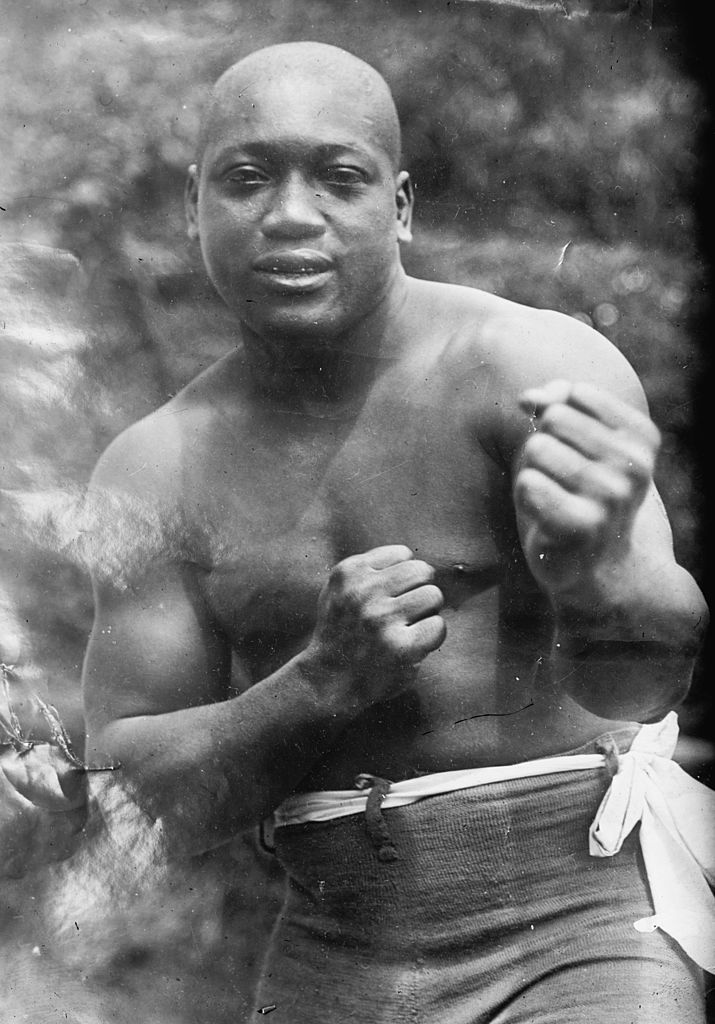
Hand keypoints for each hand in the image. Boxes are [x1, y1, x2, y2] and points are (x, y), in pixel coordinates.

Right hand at [304, 545, 445, 704]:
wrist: (326, 680)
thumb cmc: (342, 632)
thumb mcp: (340, 589)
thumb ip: (370, 569)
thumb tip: (414, 560)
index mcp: (349, 572)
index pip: (402, 554)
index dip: (403, 576)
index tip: (391, 594)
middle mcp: (363, 593)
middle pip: (422, 571)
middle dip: (420, 589)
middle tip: (407, 610)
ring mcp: (381, 620)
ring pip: (433, 595)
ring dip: (427, 612)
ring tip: (409, 626)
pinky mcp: (400, 647)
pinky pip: (438, 626)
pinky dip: (431, 636)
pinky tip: (412, 644)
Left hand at [514, 380, 659, 600]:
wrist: (597, 566)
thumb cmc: (579, 493)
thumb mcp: (576, 441)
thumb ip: (555, 404)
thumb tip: (530, 398)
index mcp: (641, 438)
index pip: (576, 393)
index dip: (558, 415)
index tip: (572, 447)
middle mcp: (633, 465)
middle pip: (553, 419)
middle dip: (543, 443)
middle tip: (560, 478)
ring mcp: (610, 497)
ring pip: (537, 449)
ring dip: (532, 471)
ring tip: (553, 497)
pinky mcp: (581, 525)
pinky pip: (527, 482)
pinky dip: (525, 495)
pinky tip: (544, 515)